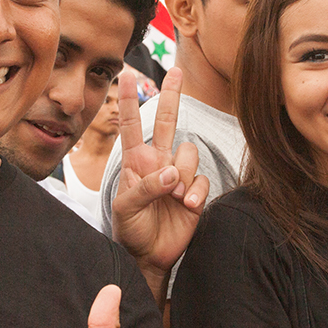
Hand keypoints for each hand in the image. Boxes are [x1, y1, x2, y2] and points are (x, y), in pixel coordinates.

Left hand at [110, 69, 209, 282]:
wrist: (147, 255)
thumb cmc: (130, 229)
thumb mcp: (125, 208)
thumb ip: (146, 187)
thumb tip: (172, 173)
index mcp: (135, 162)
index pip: (131, 125)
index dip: (127, 101)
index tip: (125, 76)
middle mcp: (158, 162)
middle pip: (167, 122)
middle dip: (172, 96)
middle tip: (176, 71)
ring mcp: (178, 176)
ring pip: (190, 154)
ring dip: (182, 176)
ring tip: (172, 198)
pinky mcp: (195, 192)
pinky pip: (202, 181)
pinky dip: (196, 193)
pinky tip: (186, 207)